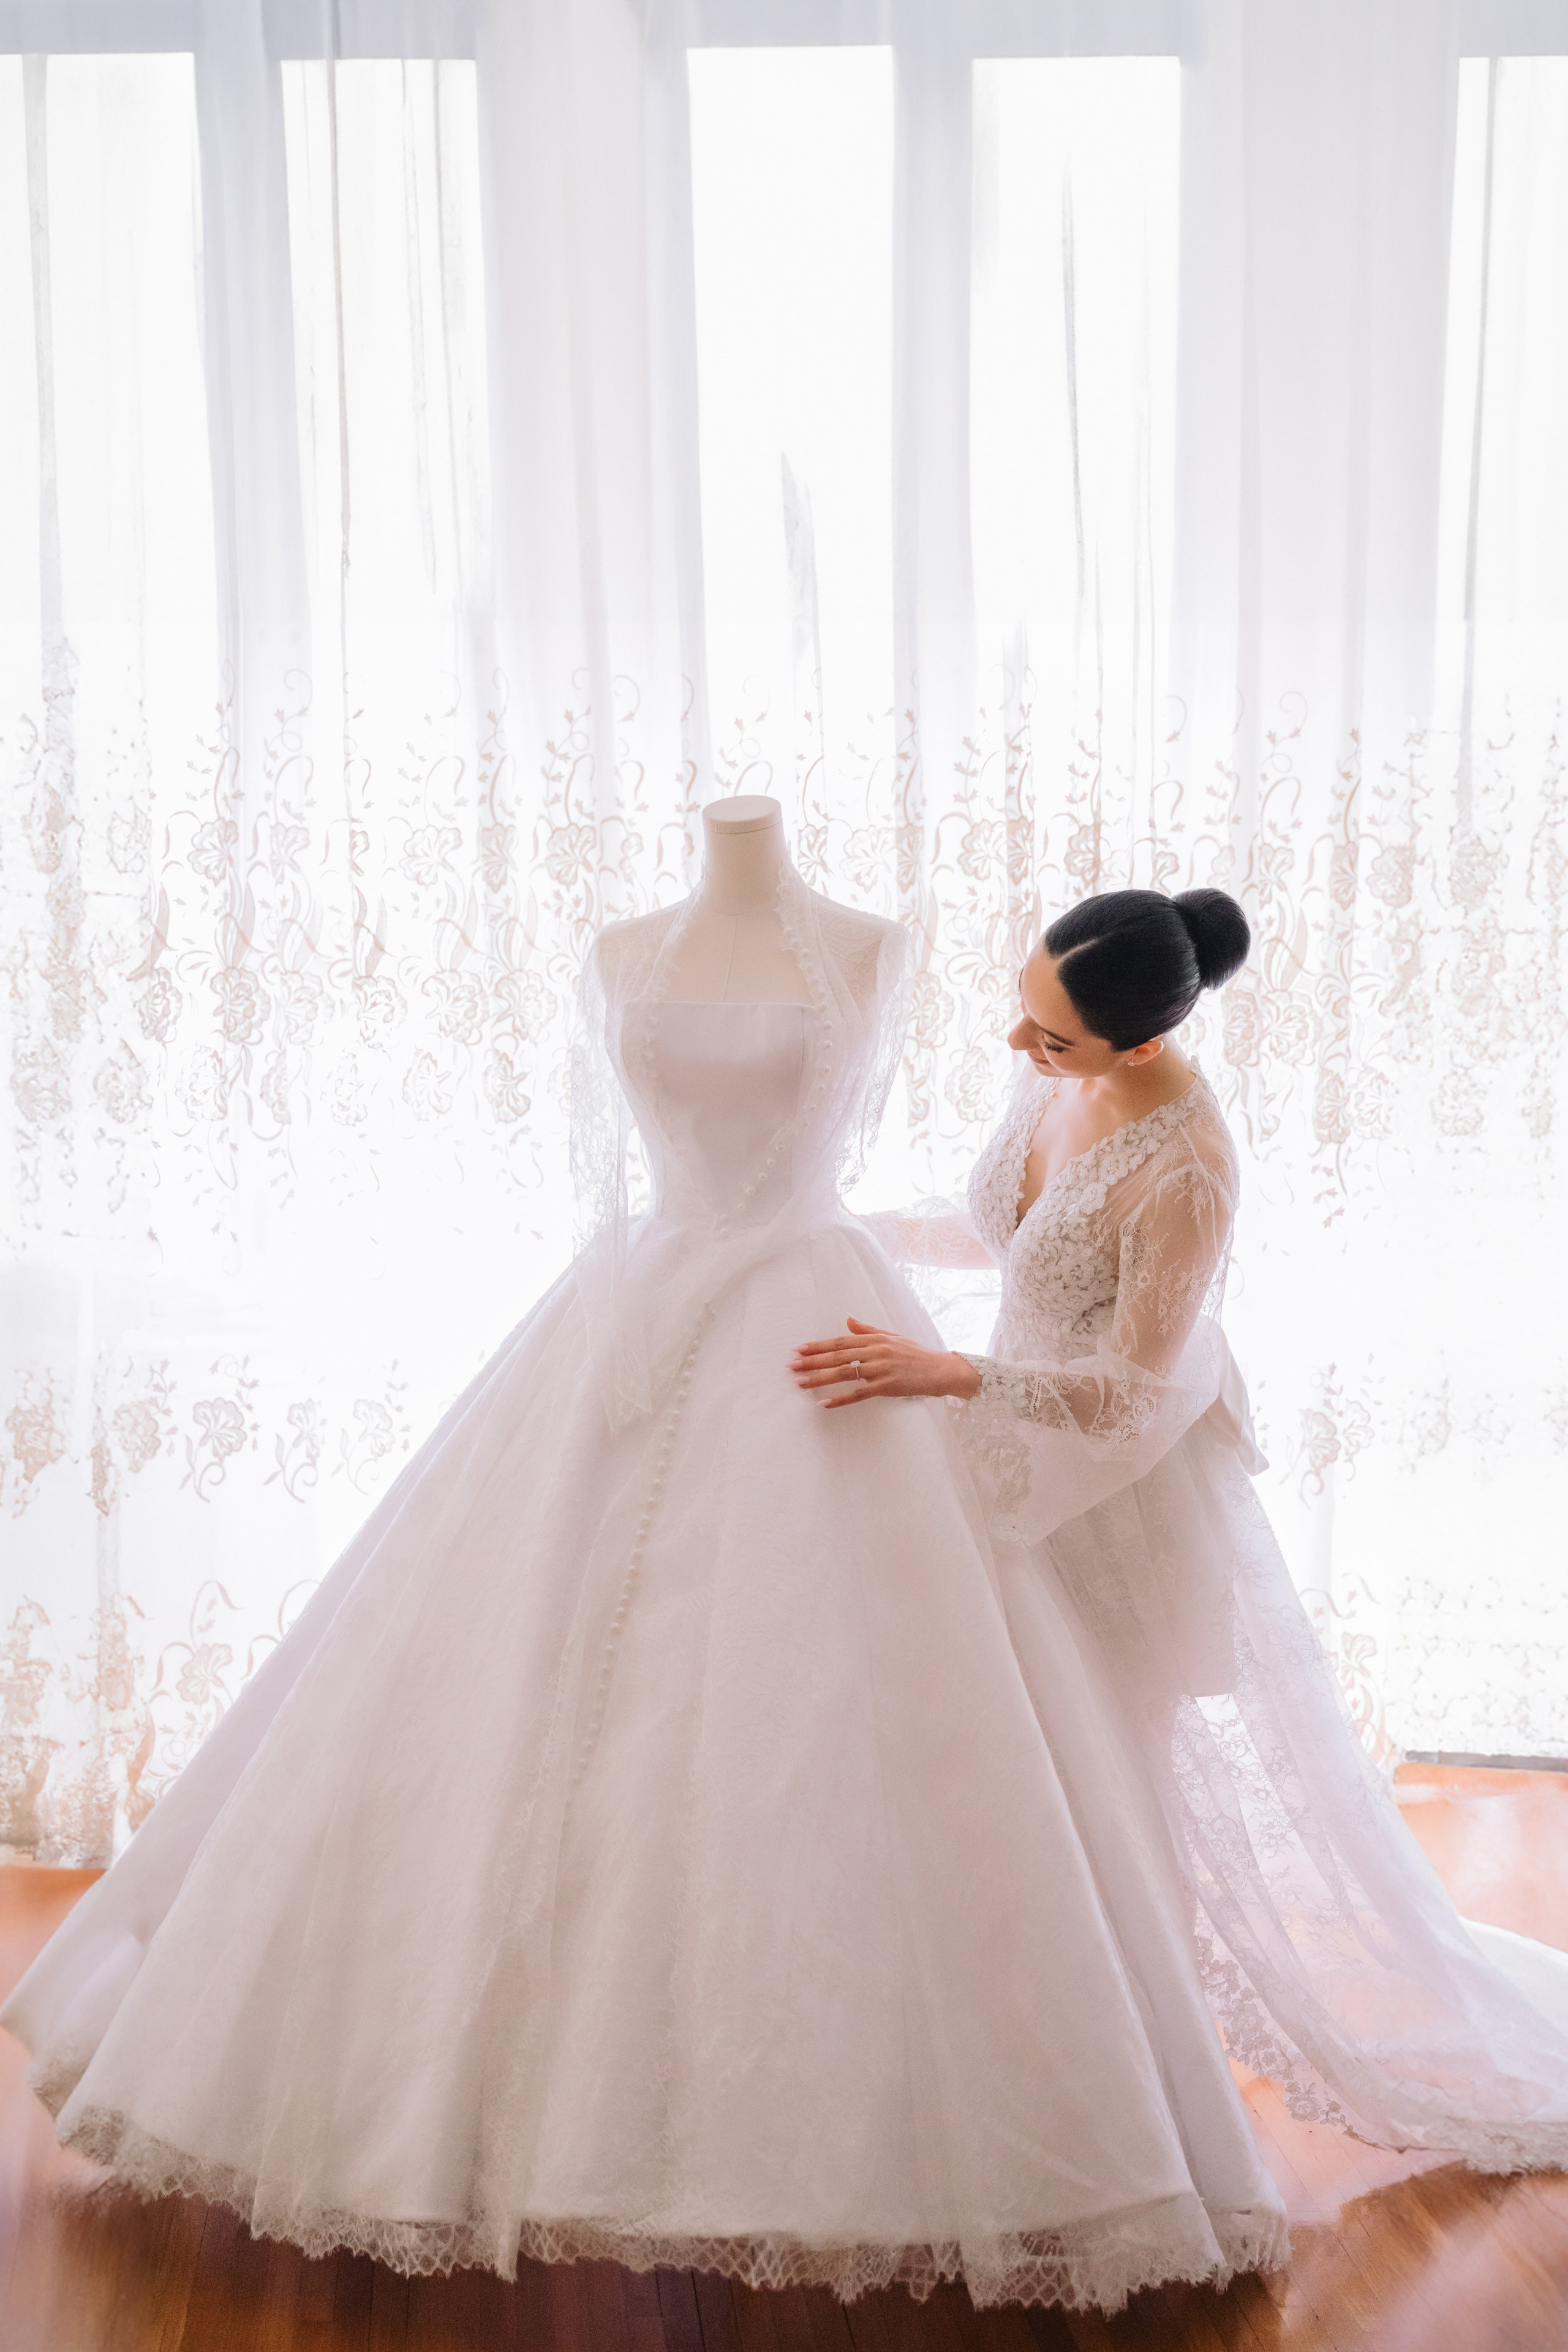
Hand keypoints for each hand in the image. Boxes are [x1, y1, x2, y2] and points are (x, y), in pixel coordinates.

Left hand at [789, 1318, 981, 1408]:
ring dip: (820, 1379)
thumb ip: (868, 1330)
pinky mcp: (887, 1386)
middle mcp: (875, 1351)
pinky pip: (859, 1393)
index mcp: (875, 1339)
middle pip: (837, 1356)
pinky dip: (841, 1399)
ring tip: (800, 1383)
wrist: (940, 1370)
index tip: (798, 1350)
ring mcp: (881, 1369)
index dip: (818, 1345)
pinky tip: (825, 1403)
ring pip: (844, 1373)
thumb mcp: (892, 1337)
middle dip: (812, 1361)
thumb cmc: (916, 1354)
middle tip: (791, 1366)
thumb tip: (848, 1321)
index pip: (840, 1341)